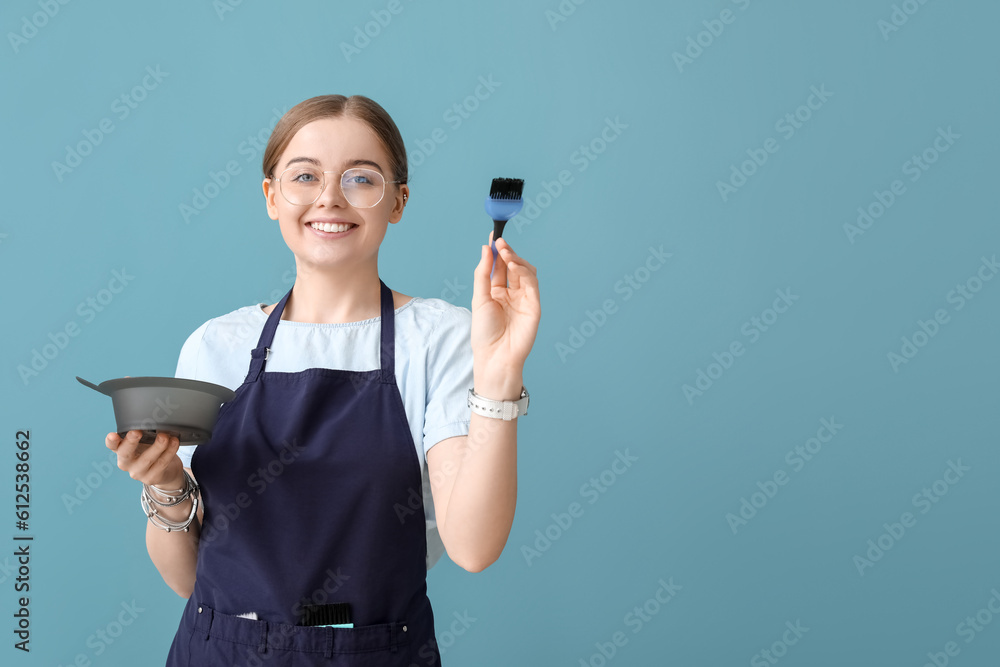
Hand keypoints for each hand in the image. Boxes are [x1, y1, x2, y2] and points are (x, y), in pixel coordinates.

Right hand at [106, 429, 184, 488]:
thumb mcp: (146, 441)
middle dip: (131, 441)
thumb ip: (146, 432)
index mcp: (121, 450)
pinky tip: (174, 442)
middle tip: (137, 431)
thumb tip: (156, 417)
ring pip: (146, 459)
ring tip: (165, 436)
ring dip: (157, 446)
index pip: (112, 445)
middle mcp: (126, 462)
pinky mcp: (151, 478)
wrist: (167, 471)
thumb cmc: (153, 451)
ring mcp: (138, 472)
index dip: (111, 441)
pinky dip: (169, 451)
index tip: (113, 435)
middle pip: (125, 453)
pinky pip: (161, 463)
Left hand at [471, 231, 540, 381]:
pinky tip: (513, 264)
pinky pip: (532, 283)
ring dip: (515, 259)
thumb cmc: (484, 333)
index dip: (496, 252)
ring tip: (505, 251)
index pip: (498, 267)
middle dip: (506, 252)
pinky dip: (524, 271)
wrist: (495, 356)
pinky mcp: (534, 305)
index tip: (493, 236)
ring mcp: (524, 299)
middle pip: (512, 266)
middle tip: (499, 241)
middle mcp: (511, 294)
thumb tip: (485, 249)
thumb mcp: (479, 298)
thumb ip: (483, 273)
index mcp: (496, 292)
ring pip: (524, 271)